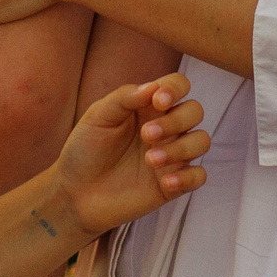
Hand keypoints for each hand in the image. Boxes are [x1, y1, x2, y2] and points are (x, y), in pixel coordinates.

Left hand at [54, 73, 208, 236]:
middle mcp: (165, 127)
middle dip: (176, 120)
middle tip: (146, 135)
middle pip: (194, 111)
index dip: (175, 89)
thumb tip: (154, 87)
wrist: (75, 192)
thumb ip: (125, 97)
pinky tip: (165, 182)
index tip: (158, 102)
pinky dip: (188, 177)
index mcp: (148, 105)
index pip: (177, 85)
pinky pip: (199, 176)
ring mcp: (171, 155)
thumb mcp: (98, 117)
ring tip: (149, 160)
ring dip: (181, 148)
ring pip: (201, 141)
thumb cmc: (86, 148)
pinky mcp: (171, 184)